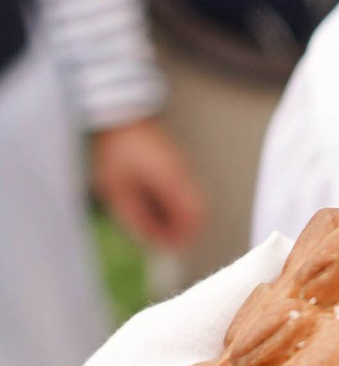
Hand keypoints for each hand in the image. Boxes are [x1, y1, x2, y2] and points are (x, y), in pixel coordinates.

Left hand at [88, 113, 205, 249]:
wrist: (118, 117)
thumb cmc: (116, 150)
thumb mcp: (118, 190)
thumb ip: (136, 218)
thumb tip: (150, 240)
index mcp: (172, 180)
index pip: (193, 215)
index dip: (183, 236)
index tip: (167, 249)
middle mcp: (183, 174)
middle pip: (197, 211)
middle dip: (179, 229)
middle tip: (156, 239)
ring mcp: (181, 168)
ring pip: (189, 202)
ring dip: (173, 217)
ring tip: (145, 222)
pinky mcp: (174, 165)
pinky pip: (181, 191)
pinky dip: (168, 205)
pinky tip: (146, 205)